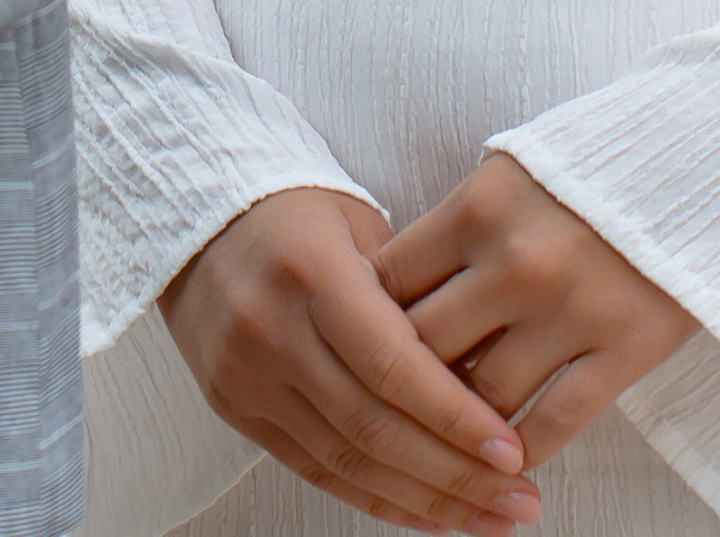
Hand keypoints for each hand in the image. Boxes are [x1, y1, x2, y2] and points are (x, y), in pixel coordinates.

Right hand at [160, 188, 539, 534]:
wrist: (200, 216)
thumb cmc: (299, 214)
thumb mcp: (360, 227)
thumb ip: (410, 299)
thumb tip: (484, 380)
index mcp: (310, 272)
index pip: (392, 365)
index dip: (455, 417)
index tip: (513, 451)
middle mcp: (271, 329)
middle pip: (373, 427)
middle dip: (455, 474)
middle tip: (519, 500)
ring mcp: (246, 375)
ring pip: (347, 462)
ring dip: (426, 501)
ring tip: (491, 520)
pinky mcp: (234, 406)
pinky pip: (314, 469)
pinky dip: (377, 499)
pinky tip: (430, 515)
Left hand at [376, 154, 693, 468]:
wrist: (701, 160)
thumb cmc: (590, 166)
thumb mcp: (511, 174)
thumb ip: (458, 230)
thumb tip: (398, 301)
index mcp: (480, 205)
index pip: (392, 280)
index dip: (368, 318)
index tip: (360, 342)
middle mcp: (518, 260)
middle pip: (425, 346)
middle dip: (403, 378)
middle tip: (393, 402)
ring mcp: (572, 310)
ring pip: (483, 398)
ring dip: (460, 422)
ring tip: (448, 435)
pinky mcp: (624, 348)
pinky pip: (555, 423)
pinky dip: (521, 451)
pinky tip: (507, 461)